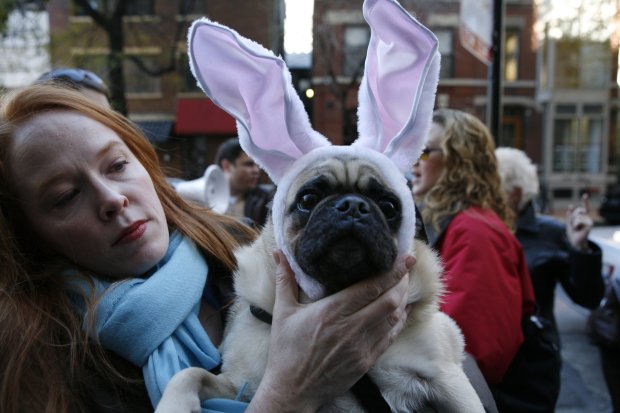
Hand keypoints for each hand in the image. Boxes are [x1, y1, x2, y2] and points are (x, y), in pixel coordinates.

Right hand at [248, 251, 414, 412]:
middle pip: (390, 300)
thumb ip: (284, 279)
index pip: (371, 287)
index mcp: (332, 311)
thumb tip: (278, 252)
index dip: (393, 271)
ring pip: (394, 318)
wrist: (292, 390)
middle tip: (406, 268)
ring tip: (404, 285)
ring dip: (402, 300)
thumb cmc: (285, 350)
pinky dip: (398, 321)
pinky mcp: (366, 361)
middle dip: (402, 282)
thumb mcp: (282, 312)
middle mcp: (351, 328)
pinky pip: (390, 337)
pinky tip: (400, 311)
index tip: (405, 257)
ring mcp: (361, 347)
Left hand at [566, 193, 593, 250]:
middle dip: (572, 217)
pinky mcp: (589, 225)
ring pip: (577, 216)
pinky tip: (578, 229)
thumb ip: (569, 214)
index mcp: (583, 217)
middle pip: (577, 211)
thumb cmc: (572, 232)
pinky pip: (579, 221)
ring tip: (576, 228)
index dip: (585, 201)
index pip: (585, 207)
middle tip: (573, 225)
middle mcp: (587, 218)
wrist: (575, 242)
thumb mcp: (569, 221)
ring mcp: (589, 221)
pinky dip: (575, 225)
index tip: (585, 195)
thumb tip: (571, 205)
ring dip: (573, 222)